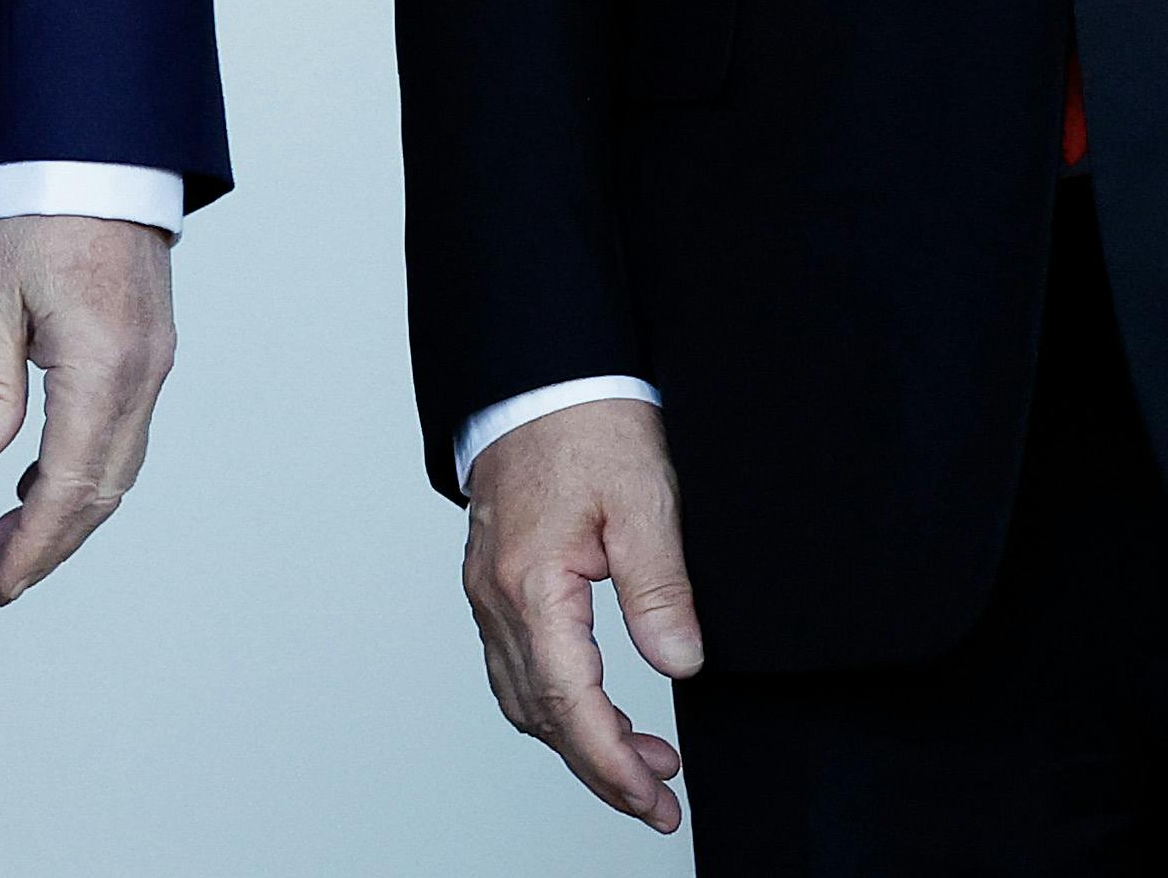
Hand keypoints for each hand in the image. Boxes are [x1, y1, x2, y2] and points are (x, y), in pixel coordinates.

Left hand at [0, 213, 174, 601]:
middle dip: (54, 539)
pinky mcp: (152, 345)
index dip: (35, 545)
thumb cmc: (37, 212)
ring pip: (121, 462)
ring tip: (9, 529)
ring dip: (72, 505)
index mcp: (100, 367)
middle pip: (105, 489)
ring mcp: (155, 360)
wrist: (92, 150)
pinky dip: (90, 464)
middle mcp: (142, 374)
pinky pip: (126, 426)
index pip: (71, 486)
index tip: (0, 585)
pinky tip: (45, 469)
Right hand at [465, 397, 700, 832]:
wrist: (541, 370)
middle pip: (540, 714)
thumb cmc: (588, 422)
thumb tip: (680, 665)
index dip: (612, 763)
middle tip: (658, 798)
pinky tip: (593, 704)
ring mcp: (488, 587)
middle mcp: (496, 595)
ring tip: (643, 758)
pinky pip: (514, 663)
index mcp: (530, 584)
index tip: (654, 798)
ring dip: (577, 738)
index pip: (570, 703)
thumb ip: (659, 590)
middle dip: (600, 767)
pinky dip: (554, 702)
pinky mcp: (495, 576)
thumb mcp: (644, 501)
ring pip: (522, 695)